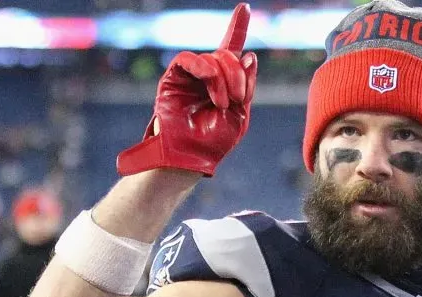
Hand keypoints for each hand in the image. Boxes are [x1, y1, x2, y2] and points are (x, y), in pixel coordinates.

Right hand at [116, 3, 257, 177]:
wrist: (190, 156)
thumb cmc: (214, 141)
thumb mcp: (241, 115)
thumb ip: (246, 85)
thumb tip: (249, 55)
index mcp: (224, 83)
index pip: (231, 49)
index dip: (237, 27)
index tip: (244, 7)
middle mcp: (207, 75)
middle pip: (228, 55)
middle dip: (238, 75)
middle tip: (238, 99)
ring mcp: (190, 75)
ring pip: (213, 58)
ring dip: (224, 79)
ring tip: (223, 102)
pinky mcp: (173, 77)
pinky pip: (190, 59)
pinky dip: (205, 69)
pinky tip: (211, 84)